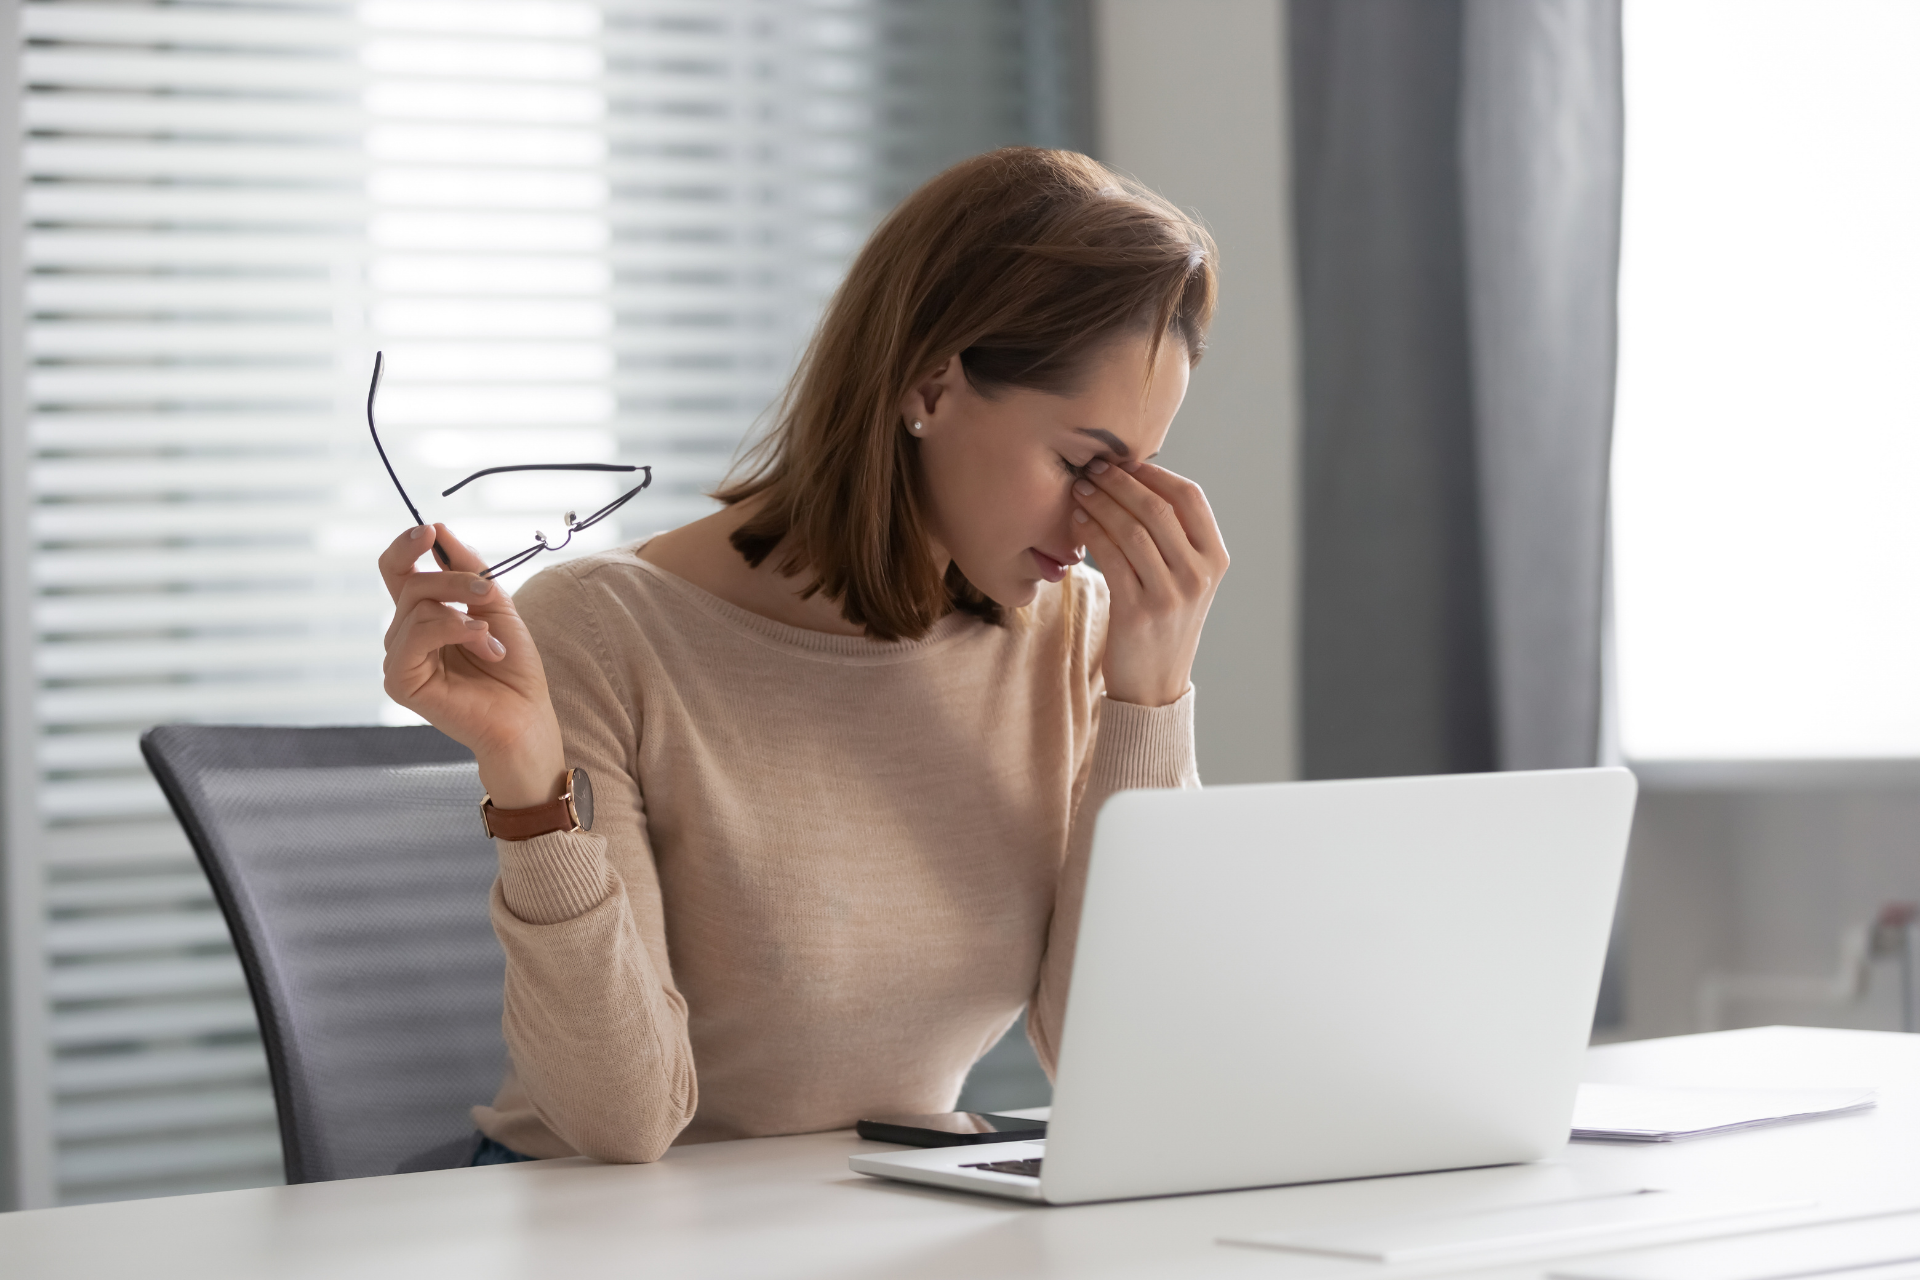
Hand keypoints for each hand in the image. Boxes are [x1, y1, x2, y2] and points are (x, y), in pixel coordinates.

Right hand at [378, 524, 566, 807]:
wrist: (526, 717)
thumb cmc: (513, 668)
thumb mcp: (495, 605)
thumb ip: (468, 569)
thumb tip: (439, 529)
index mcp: (423, 615)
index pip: (397, 570)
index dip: (408, 546)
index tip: (431, 531)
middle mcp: (405, 634)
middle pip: (410, 583)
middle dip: (453, 579)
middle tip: (487, 592)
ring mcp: (399, 658)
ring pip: (415, 606)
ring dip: (463, 611)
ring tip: (493, 637)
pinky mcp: (400, 681)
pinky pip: (415, 635)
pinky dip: (454, 630)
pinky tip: (484, 645)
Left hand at [1070, 460, 1228, 706]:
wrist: (1155, 686)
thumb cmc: (1164, 624)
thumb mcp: (1186, 581)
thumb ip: (1175, 538)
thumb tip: (1139, 480)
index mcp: (1215, 560)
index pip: (1190, 497)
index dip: (1155, 473)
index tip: (1124, 462)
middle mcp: (1198, 575)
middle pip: (1157, 508)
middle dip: (1120, 482)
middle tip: (1093, 469)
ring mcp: (1170, 595)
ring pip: (1131, 529)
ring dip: (1101, 502)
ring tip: (1080, 490)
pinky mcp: (1138, 612)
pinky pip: (1111, 557)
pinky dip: (1092, 532)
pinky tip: (1078, 521)